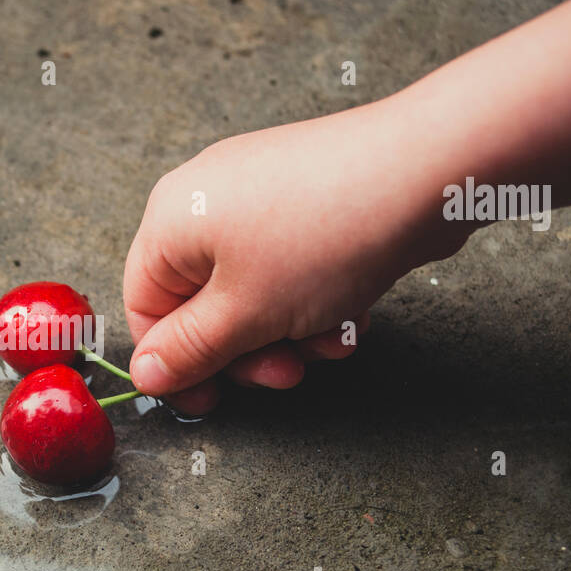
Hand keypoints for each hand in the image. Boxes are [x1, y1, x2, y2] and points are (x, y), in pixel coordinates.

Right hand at [124, 94, 467, 413]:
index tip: (211, 399)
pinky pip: (290, 268)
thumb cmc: (327, 234)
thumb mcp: (245, 314)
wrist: (426, 171)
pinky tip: (352, 310)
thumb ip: (188, 350)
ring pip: (253, 293)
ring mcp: (258, 193)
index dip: (174, 363)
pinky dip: (315, 299)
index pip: (145, 307)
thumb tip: (144, 373)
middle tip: (284, 371)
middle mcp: (206, 198)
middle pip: (201, 303)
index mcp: (171, 219)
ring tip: (330, 336)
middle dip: (246, 350)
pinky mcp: (305, 197)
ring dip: (289, 332)